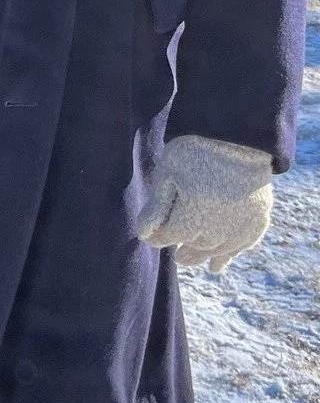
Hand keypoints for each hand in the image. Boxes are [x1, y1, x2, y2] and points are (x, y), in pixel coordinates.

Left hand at [136, 134, 273, 273]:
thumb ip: (156, 208)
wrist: (237, 139)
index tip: (151, 237)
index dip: (158, 238)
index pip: (168, 237)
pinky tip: (222, 263)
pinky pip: (243, 244)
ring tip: (196, 263)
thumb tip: (143, 235)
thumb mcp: (167, 174)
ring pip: (218, 250)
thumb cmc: (194, 152)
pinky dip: (232, 253)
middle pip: (195, 247)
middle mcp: (216, 230)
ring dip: (206, 257)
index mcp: (190, 219)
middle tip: (178, 258)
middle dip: (184, 251)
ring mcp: (240, 227)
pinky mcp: (258, 220)